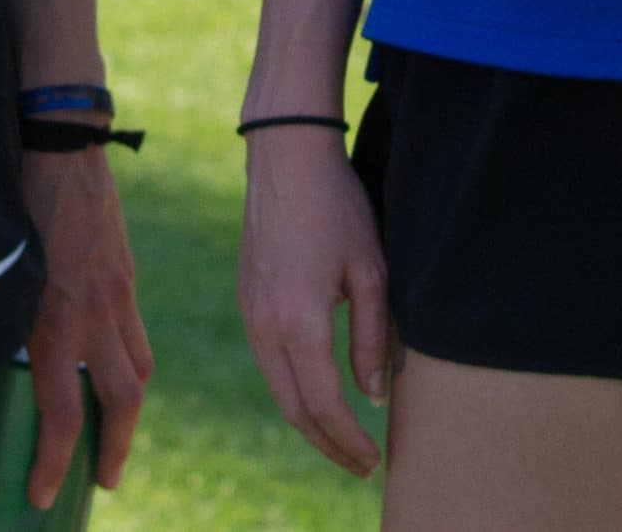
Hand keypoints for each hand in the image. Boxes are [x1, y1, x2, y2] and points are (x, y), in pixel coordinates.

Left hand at [13, 147, 151, 505]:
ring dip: (128, 410)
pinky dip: (130, 361)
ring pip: (139, 368)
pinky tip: (115, 364)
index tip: (40, 496)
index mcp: (56, 319)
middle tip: (99, 482)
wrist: (63, 143)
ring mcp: (118, 293)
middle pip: (121, 401)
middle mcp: (95, 314)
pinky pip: (136, 332)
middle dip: (112, 451)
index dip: (50, 462)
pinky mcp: (126, 273)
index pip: (61, 413)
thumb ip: (1, 313)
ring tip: (115, 434)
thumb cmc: (15, 199)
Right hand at [236, 128, 388, 476]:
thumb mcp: (371, 273)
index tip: (373, 461)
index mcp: (298, 322)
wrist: (286, 157)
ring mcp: (249, 312)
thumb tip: (374, 395)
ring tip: (341, 438)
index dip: (349, 440)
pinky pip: (267, 361)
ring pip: (276, 388)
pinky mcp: (246, 299)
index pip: (324, 404)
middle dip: (327, 444)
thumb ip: (373, 339)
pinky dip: (292, 389)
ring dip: (308, 420)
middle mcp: (264, 325)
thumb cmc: (337, 208)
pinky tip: (316, 392)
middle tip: (360, 464)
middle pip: (293, 408)